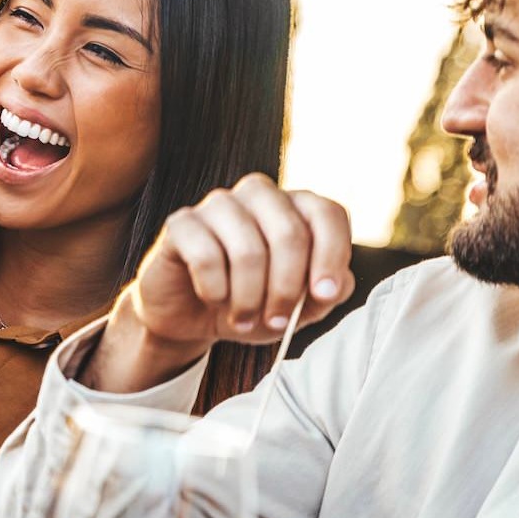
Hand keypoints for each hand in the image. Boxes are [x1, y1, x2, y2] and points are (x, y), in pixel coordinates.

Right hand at [121, 173, 353, 354]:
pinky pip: (206, 256)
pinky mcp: (181, 223)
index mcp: (295, 208)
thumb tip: (337, 284)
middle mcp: (259, 196)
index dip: (332, 254)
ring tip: (244, 319)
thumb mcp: (299, 308)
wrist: (192, 316)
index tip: (323, 294)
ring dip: (249, 297)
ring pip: (247, 249)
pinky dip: (214, 289)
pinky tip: (213, 299)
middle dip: (286, 288)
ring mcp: (218, 205)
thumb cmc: (251, 304)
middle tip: (278, 321)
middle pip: (289, 233)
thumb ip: (327, 293)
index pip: (326, 214)